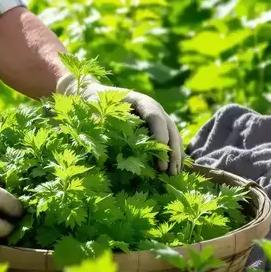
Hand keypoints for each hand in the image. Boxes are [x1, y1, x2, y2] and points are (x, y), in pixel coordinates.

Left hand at [56, 73, 183, 174]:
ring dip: (176, 155)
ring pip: (174, 136)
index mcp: (140, 100)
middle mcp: (153, 109)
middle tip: (169, 171)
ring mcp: (158, 120)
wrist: (97, 96)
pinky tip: (173, 172)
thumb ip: (98, 120)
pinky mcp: (157, 130)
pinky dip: (173, 156)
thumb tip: (98, 137)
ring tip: (173, 175)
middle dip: (172, 150)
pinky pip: (170, 142)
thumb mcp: (95, 108)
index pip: (155, 116)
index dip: (160, 134)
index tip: (160, 154)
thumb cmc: (96, 102)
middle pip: (169, 128)